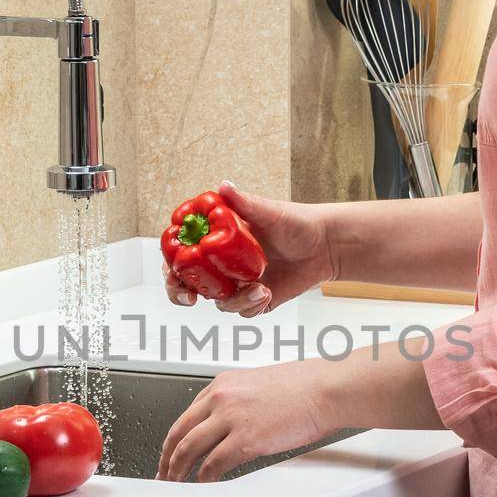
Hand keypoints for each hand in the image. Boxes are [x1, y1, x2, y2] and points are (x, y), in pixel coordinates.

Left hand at [157, 361, 335, 481]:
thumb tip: (231, 424)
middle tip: (164, 472)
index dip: (175, 437)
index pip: (187, 415)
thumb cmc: (305, 386)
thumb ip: (239, 402)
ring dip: (178, 470)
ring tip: (176, 483)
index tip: (171, 450)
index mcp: (223, 384)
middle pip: (180, 432)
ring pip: (189, 449)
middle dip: (167, 456)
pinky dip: (204, 478)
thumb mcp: (260, 385)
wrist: (327, 389)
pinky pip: (214, 464)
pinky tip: (203, 484)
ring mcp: (231, 419)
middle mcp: (221, 399)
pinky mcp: (246, 440)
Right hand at [165, 181, 334, 317]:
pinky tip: (266, 293)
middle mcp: (221, 263)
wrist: (326, 245)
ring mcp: (237, 283)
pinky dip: (251, 305)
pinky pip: (243, 310)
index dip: (171, 263)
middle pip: (187, 282)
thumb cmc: (296, 222)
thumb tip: (223, 185)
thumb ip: (244, 203)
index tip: (172, 270)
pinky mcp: (255, 299)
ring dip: (233, 299)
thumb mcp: (269, 211)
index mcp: (216, 240)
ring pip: (217, 301)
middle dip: (180, 292)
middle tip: (190, 297)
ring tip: (259, 289)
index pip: (181, 252)